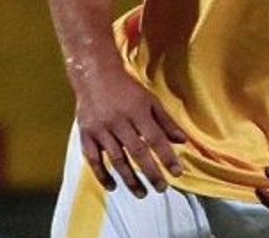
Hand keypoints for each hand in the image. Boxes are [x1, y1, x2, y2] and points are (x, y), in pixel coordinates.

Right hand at [73, 68, 186, 196]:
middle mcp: (119, 121)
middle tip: (162, 188)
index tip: (177, 173)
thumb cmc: (126, 88)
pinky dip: (102, 175)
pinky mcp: (86, 134)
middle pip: (137, 152)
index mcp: (137, 111)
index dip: (167, 157)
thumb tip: (182, 141)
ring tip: (142, 193)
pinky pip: (93, 159)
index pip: (155, 139)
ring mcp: (101, 129)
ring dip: (129, 179)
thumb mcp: (150, 100)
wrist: (94, 75)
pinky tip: (113, 186)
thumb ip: (166, 121)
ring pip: (116, 159)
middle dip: (151, 172)